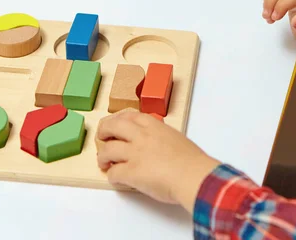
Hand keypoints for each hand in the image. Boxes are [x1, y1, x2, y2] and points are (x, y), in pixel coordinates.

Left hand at [96, 109, 220, 211]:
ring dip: (102, 157)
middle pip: (112, 126)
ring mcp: (134, 153)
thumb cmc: (192, 160)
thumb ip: (161, 137)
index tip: (114, 125)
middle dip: (103, 131)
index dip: (118, 120)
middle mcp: (141, 136)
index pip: (129, 116)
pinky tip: (117, 179)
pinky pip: (113, 173)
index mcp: (154, 126)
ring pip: (107, 150)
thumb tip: (154, 147)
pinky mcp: (131, 172)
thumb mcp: (176, 138)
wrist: (194, 175)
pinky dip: (112, 176)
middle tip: (102, 138)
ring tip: (104, 163)